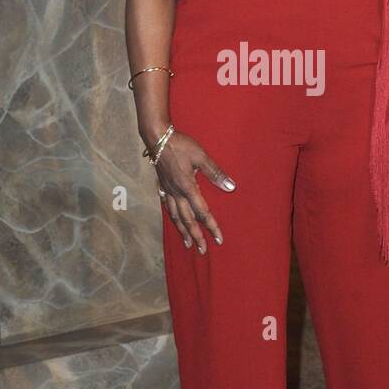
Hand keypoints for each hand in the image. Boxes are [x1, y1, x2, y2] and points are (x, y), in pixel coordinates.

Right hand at [153, 131, 235, 252]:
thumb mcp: (201, 156)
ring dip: (183, 231)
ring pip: (176, 216)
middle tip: (203, 250)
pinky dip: (173, 217)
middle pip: (188, 220)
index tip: (219, 238)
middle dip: (196, 236)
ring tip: (188, 244)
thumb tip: (231, 187)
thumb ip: (215, 173)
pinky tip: (175, 220)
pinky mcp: (163, 186)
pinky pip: (168, 206)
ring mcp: (168, 190)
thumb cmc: (180, 145)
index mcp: (188, 187)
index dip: (211, 226)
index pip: (202, 212)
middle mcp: (177, 193)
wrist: (157, 138)